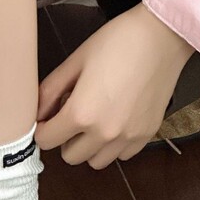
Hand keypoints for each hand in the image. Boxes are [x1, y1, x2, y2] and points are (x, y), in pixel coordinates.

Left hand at [35, 3, 193, 168]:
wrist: (162, 37)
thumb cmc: (118, 42)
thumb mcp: (75, 61)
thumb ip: (50, 90)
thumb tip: (37, 113)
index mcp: (81, 113)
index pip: (46, 141)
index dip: (42, 129)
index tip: (48, 118)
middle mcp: (104, 132)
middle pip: (70, 157)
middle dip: (65, 139)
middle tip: (72, 117)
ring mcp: (127, 137)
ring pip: (96, 162)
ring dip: (90, 147)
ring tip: (95, 122)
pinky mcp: (146, 135)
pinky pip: (122, 156)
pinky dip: (114, 146)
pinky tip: (116, 123)